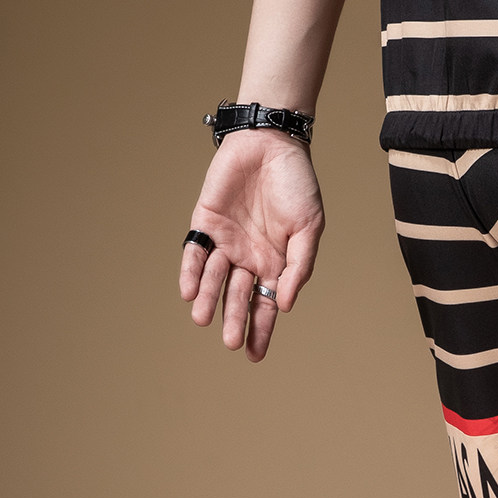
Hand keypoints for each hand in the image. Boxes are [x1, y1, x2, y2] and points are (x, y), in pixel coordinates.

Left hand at [179, 130, 323, 362]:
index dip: (260, 330)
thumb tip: (285, 304)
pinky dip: (191, 272)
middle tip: (231, 342)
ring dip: (208, 300)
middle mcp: (250, 258)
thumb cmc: (297, 185)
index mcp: (276, 265)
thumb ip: (298, 267)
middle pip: (239, 297)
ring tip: (202, 319)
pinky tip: (188, 290)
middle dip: (235, 320)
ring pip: (215, 279)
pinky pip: (195, 252)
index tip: (253, 355)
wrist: (271, 143)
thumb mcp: (309, 229)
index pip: (266, 305)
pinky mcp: (206, 222)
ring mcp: (227, 241)